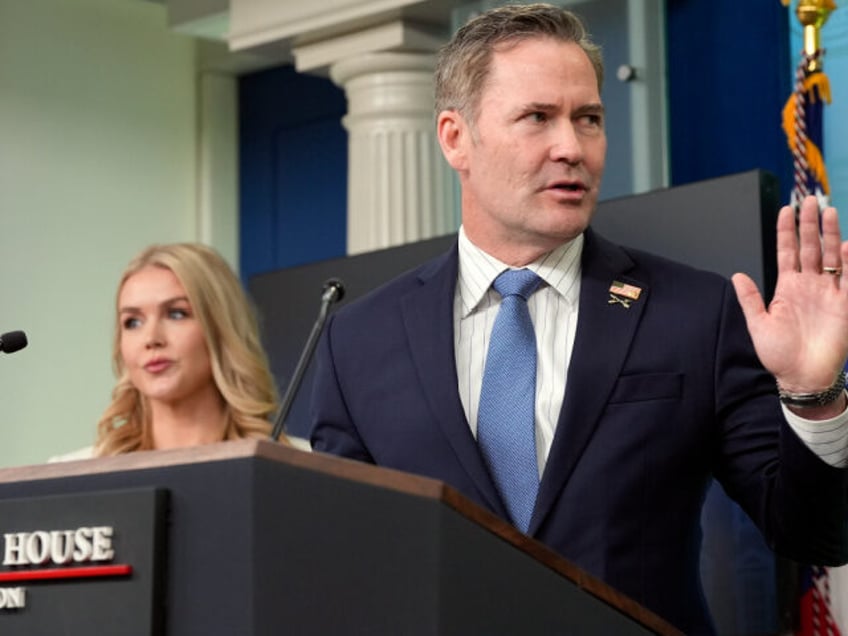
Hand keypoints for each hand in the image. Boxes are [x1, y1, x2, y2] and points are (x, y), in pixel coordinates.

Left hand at [732, 196, 847, 411]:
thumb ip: (750, 300)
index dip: (786, 231)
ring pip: (830, 257)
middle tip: (810, 201)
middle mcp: (808, 285)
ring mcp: (828, 293)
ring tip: (829, 211)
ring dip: (830, 234)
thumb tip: (736, 275)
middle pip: (809, 247)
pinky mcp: (844, 305)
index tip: (785, 210)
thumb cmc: (778, 355)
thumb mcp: (758, 325)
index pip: (786, 252)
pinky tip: (846, 245)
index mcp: (786, 287)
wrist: (801, 377)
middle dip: (809, 224)